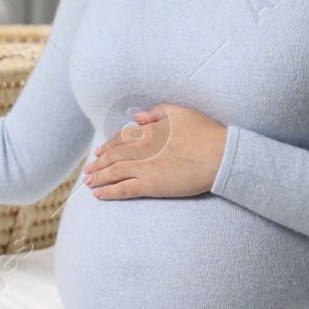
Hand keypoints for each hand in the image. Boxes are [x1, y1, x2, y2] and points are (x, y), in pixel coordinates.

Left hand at [83, 103, 227, 199]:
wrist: (219, 156)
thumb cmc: (206, 133)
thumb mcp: (182, 113)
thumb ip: (158, 112)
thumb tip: (138, 117)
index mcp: (147, 131)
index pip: (119, 139)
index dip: (107, 146)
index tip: (99, 153)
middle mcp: (140, 148)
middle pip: (111, 156)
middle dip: (98, 164)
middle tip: (89, 170)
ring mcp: (143, 167)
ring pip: (112, 173)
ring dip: (97, 178)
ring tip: (89, 183)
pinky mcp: (149, 185)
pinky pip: (122, 189)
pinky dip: (107, 192)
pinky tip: (98, 195)